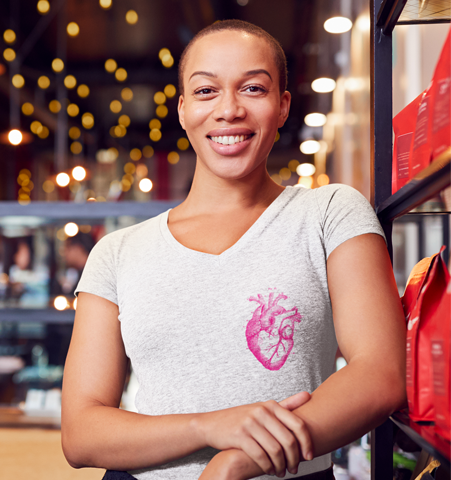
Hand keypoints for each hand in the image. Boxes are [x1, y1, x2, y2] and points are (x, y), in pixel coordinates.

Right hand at [195, 391, 311, 477]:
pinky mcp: (240, 435)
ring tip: (281, 472)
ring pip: (275, 450)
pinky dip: (268, 467)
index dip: (307, 443)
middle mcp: (262, 411)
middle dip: (294, 459)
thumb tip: (308, 395)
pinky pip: (260, 456)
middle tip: (294, 468)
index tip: (309, 456)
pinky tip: (269, 470)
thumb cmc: (243, 418)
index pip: (298, 424)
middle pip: (288, 440)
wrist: (213, 424)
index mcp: (271, 405)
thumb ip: (287, 404)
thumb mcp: (264, 408)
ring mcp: (250, 422)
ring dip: (281, 466)